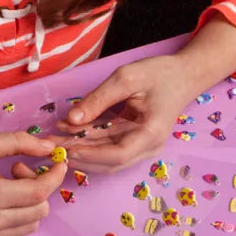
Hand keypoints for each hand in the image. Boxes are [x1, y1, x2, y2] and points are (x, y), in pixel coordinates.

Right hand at [0, 131, 65, 235]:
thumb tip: (50, 147)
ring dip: (29, 204)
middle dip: (39, 187)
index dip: (55, 176)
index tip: (59, 162)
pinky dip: (15, 217)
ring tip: (6, 186)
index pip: (40, 192)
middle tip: (17, 170)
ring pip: (30, 226)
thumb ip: (19, 143)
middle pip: (39, 211)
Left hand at [55, 55, 196, 172]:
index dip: (91, 155)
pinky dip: (89, 139)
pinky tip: (69, 129)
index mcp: (152, 132)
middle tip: (52, 145)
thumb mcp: (126, 78)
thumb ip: (99, 99)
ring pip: (106, 155)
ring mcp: (142, 144)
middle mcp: (148, 145)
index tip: (69, 148)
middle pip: (110, 161)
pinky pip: (109, 144)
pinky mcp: (134, 138)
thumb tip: (72, 119)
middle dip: (80, 155)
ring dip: (81, 147)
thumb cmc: (159, 74)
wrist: (183, 75)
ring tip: (55, 135)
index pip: (119, 154)